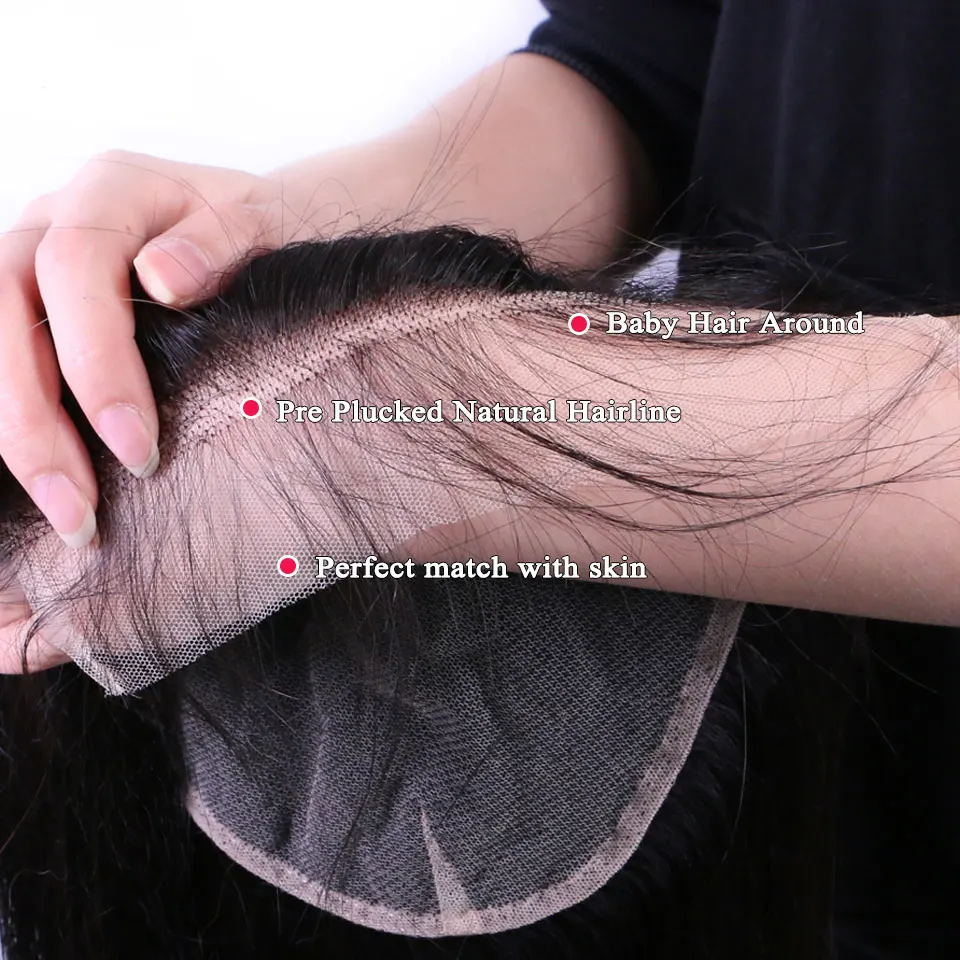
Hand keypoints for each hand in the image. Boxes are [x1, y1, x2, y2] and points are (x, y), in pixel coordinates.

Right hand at [0, 150, 321, 671]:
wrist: (259, 230)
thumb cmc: (262, 235)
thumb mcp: (262, 226)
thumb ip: (219, 243)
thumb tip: (161, 279)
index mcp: (109, 192)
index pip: (74, 268)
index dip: (95, 364)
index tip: (138, 449)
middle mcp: (50, 222)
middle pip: (6, 313)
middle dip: (35, 423)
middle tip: (79, 512)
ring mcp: (28, 266)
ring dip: (18, 437)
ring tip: (68, 519)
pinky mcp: (31, 311)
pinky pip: (6, 363)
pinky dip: (18, 424)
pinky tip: (47, 485)